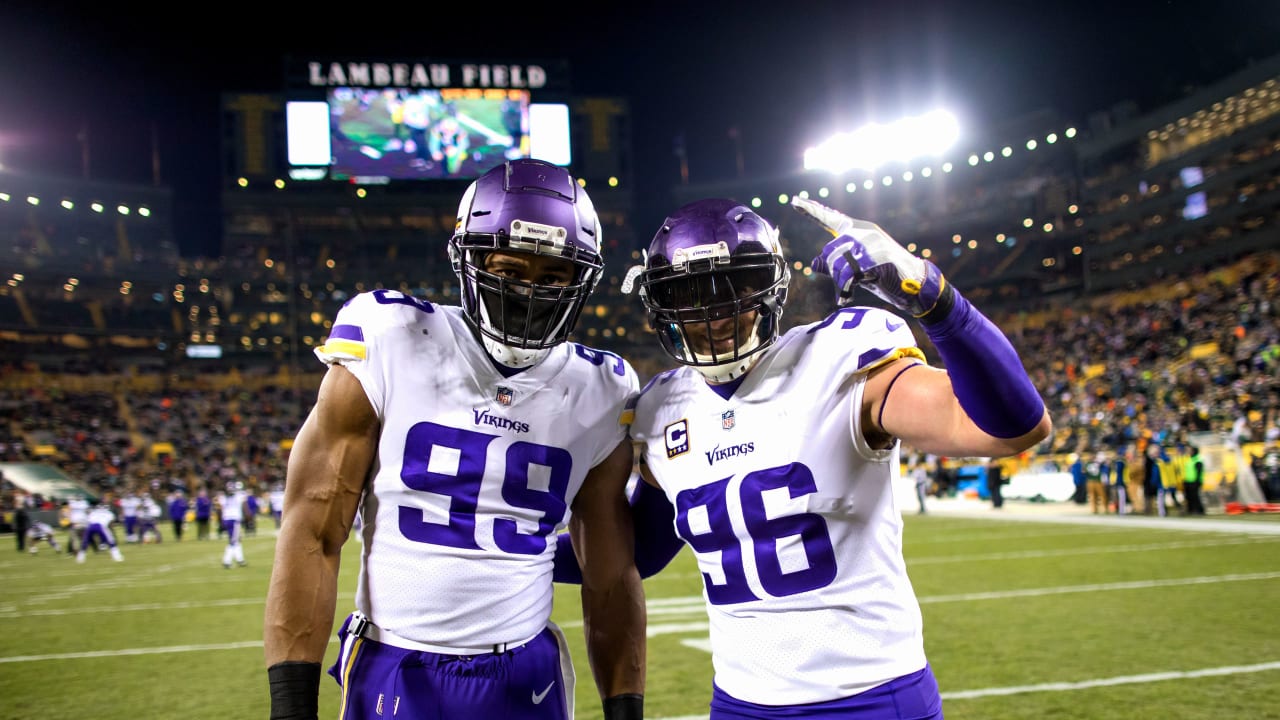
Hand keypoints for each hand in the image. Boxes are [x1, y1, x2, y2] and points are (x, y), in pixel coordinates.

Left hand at [791, 196, 945, 316]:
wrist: (914, 285)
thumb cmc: (882, 276)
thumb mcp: (854, 269)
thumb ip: (835, 264)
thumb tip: (813, 263)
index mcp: (856, 231)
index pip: (830, 218)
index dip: (811, 211)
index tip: (794, 200)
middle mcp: (863, 231)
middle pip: (829, 252)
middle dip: (833, 274)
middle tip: (844, 287)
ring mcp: (872, 242)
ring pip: (839, 264)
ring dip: (841, 283)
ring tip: (848, 291)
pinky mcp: (880, 256)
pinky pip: (851, 274)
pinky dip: (846, 289)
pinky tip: (848, 296)